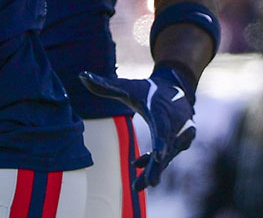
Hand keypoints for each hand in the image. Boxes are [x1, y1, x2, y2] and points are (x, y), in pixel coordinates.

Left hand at [80, 64, 196, 190]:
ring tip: (137, 187)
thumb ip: (104, 84)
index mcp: (162, 111)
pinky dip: (153, 163)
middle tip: (149, 183)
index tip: (159, 155)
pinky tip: (137, 168)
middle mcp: (176, 125)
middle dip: (157, 167)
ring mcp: (181, 136)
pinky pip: (167, 156)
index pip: (162, 128)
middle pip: (166, 149)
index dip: (161, 141)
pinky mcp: (180, 143)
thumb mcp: (127, 86)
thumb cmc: (147, 89)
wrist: (175, 89)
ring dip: (153, 170)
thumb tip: (81, 75)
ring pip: (167, 157)